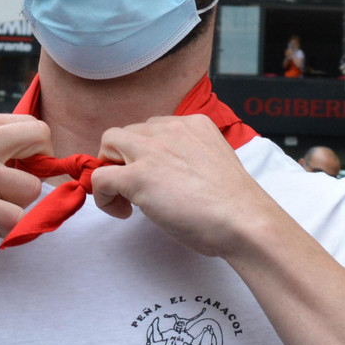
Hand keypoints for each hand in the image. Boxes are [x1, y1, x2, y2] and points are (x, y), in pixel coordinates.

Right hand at [0, 112, 48, 250]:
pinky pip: (15, 217)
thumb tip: (20, 157)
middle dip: (39, 169)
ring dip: (18, 207)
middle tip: (15, 191)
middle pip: (41, 138)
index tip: (18, 172)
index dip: (34, 151)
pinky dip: (6, 228)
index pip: (29, 124)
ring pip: (32, 187)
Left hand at [89, 115, 280, 258]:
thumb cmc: (235, 204)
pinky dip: (103, 196)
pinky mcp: (137, 176)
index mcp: (193, 124)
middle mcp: (170, 128)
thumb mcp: (213, 162)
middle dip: (124, 158)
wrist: (243, 220)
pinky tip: (123, 212)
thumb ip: (189, 158)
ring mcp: (152, 151)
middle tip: (137, 189)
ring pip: (108, 143)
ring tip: (127, 199)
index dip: (145, 153)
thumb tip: (168, 176)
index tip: (154, 177)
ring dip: (112, 169)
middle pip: (127, 132)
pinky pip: (100, 177)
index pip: (152, 127)